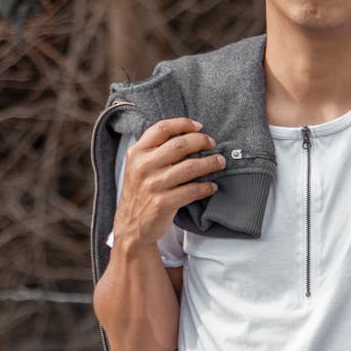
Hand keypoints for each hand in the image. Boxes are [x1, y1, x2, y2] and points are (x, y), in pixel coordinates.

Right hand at [113, 117, 225, 248]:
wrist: (131, 227)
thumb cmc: (140, 193)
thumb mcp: (138, 167)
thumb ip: (154, 151)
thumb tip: (187, 135)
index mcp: (136, 153)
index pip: (162, 128)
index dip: (184, 124)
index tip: (199, 127)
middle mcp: (143, 166)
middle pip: (180, 144)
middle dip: (202, 141)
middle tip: (212, 144)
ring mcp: (153, 185)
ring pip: (190, 167)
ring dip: (210, 163)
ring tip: (220, 163)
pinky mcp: (163, 203)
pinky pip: (192, 190)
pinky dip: (206, 187)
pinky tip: (212, 186)